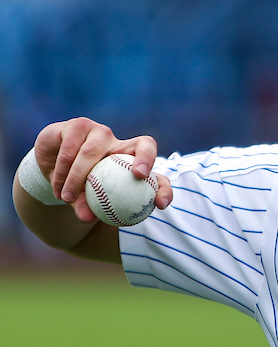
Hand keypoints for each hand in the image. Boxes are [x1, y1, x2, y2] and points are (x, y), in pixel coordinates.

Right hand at [33, 117, 172, 222]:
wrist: (49, 165)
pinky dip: (62, 172)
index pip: (152, 155)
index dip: (159, 167)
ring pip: (92, 152)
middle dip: (146, 159)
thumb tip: (87, 219)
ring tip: (67, 198)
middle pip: (141, 144)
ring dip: (77, 178)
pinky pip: (69, 151)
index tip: (157, 188)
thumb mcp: (86, 197)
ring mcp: (95, 129)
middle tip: (139, 176)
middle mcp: (115, 139)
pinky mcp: (72, 127)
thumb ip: (89, 206)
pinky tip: (57, 188)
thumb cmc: (77, 183)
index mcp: (127, 153)